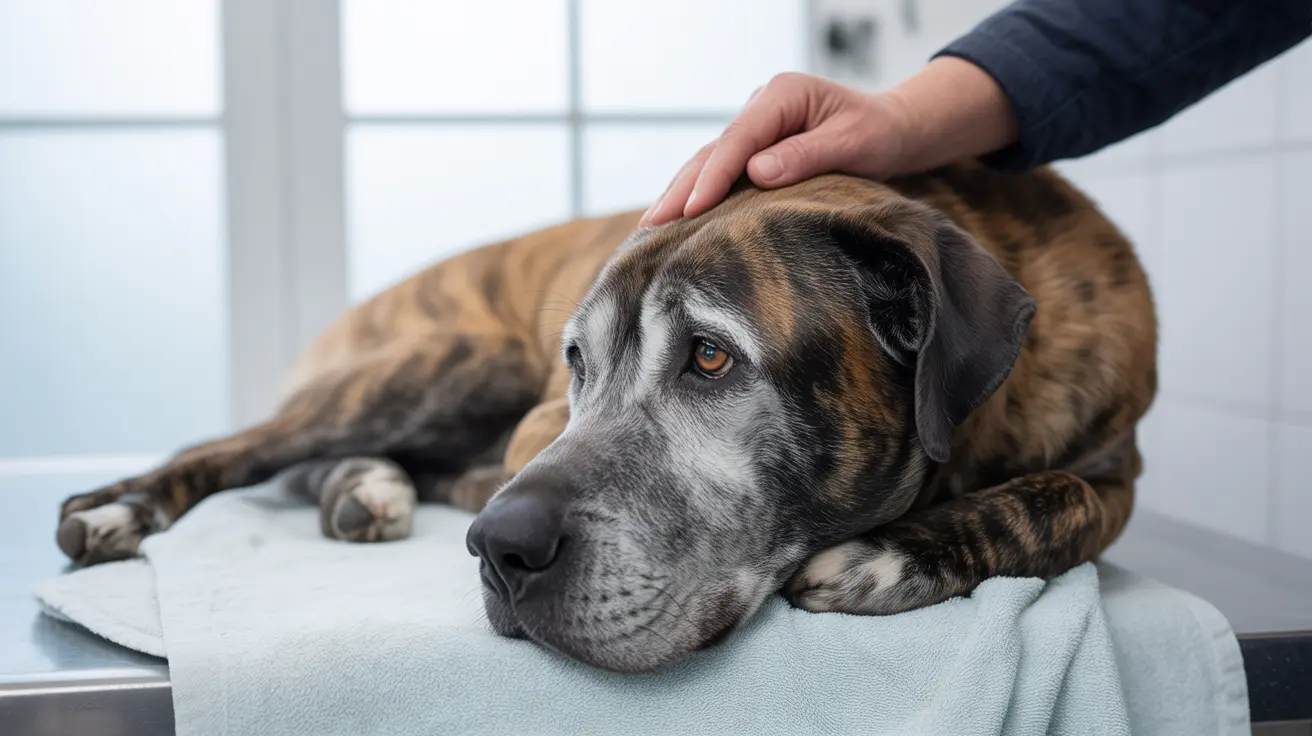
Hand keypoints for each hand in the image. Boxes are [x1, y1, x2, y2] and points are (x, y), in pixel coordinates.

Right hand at [639, 59, 1018, 227]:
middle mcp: (763, 106)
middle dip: (680, 188)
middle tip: (651, 226)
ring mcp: (757, 127)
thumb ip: (806, 155)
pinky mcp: (758, 149)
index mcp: (783, 95)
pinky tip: (679, 219)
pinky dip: (699, 195)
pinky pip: (722, 172)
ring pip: (710, 161)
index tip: (690, 209)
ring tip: (651, 228)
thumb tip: (756, 173)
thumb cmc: (881, 133)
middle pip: (712, 150)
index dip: (712, 176)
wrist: (896, 128)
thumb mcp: (854, 141)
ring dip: (681, 193)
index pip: (738, 139)